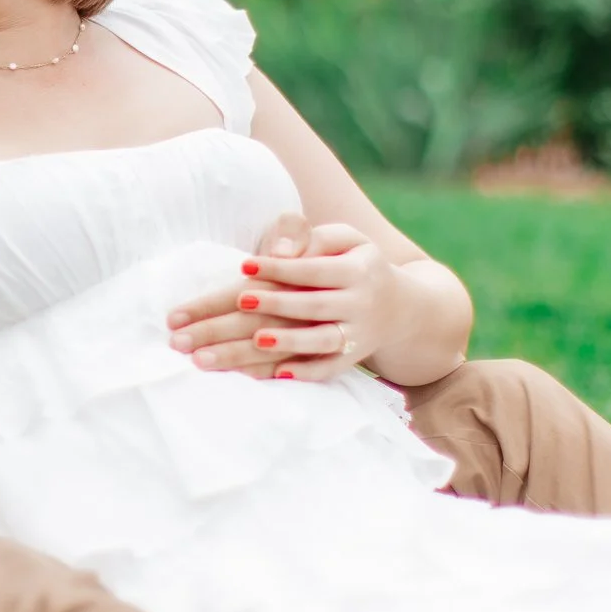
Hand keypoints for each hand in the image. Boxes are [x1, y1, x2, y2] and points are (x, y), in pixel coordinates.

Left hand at [167, 215, 399, 382]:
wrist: (398, 306)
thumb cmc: (351, 263)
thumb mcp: (342, 239)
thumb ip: (309, 236)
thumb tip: (280, 250)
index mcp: (355, 269)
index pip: (310, 269)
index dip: (279, 267)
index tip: (241, 266)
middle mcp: (358, 303)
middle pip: (304, 308)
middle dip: (259, 313)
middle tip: (212, 319)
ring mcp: (356, 334)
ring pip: (316, 341)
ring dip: (280, 344)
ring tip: (245, 345)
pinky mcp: (350, 358)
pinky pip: (328, 369)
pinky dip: (305, 372)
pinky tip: (276, 375)